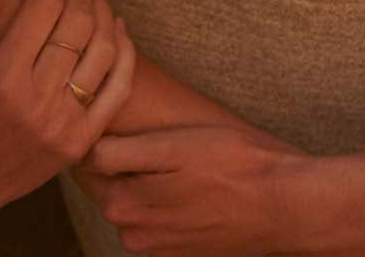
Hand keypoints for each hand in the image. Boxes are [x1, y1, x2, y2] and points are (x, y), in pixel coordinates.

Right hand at [0, 0, 137, 227]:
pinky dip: (125, 52)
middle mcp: (38, 100)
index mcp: (0, 79)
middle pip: (77, 23)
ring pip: (104, 50)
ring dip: (102, 11)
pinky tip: (116, 26)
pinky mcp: (81, 141)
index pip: (43, 8)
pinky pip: (118, 89)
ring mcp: (65, 123)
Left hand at [76, 125, 309, 256]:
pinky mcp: (182, 251)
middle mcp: (133, 234)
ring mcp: (158, 246)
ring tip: (179, 159)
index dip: (101, 138)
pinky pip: (160, 220)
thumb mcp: (172, 148)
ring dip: (147, 183)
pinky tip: (193, 183)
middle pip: (110, 187)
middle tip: (154, 135)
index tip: (121, 121)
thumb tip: (81, 150)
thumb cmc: (232, 166)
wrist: (283, 206)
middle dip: (123, 163)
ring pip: (137, 205)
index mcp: (122, 206)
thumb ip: (118, 153)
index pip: (89, 166)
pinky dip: (167, 201)